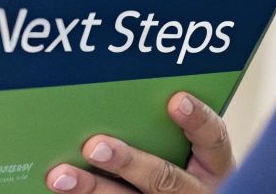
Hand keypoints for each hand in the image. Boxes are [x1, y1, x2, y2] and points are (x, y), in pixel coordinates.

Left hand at [46, 92, 235, 193]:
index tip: (175, 100)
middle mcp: (196, 191)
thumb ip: (168, 127)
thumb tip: (117, 91)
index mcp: (214, 166)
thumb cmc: (186, 166)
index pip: (213, 140)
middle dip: (127, 162)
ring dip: (93, 189)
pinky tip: (62, 191)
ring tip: (61, 176)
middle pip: (164, 178)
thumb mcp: (193, 151)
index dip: (197, 120)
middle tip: (94, 146)